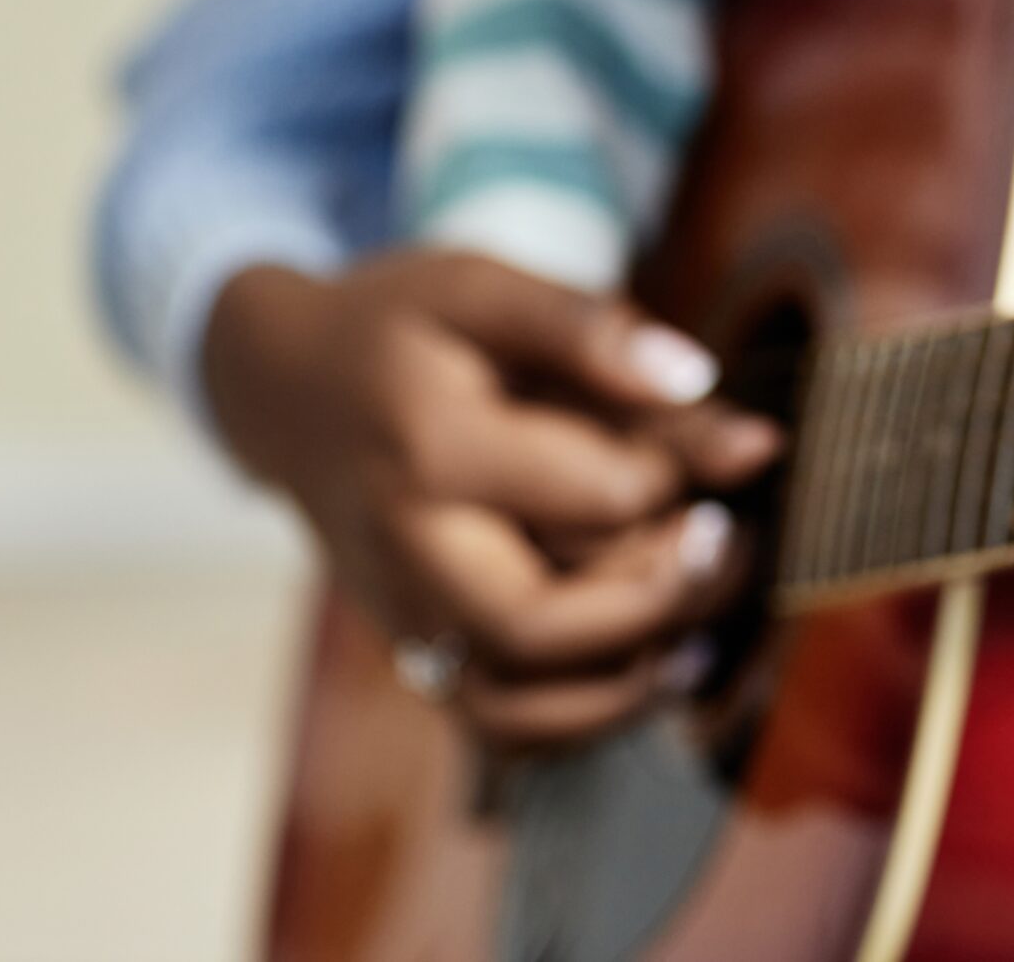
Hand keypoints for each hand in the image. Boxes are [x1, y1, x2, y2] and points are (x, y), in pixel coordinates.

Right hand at [202, 249, 784, 746]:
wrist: (285, 388)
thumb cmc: (404, 329)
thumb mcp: (483, 288)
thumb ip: (590, 331)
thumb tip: (697, 377)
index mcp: (430, 446)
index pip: (589, 495)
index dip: (672, 476)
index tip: (711, 442)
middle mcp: (407, 548)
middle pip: (538, 624)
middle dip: (660, 596)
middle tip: (729, 540)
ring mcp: (404, 612)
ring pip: (516, 703)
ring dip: (630, 680)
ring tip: (706, 624)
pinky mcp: (415, 649)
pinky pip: (499, 726)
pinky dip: (586, 718)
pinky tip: (661, 665)